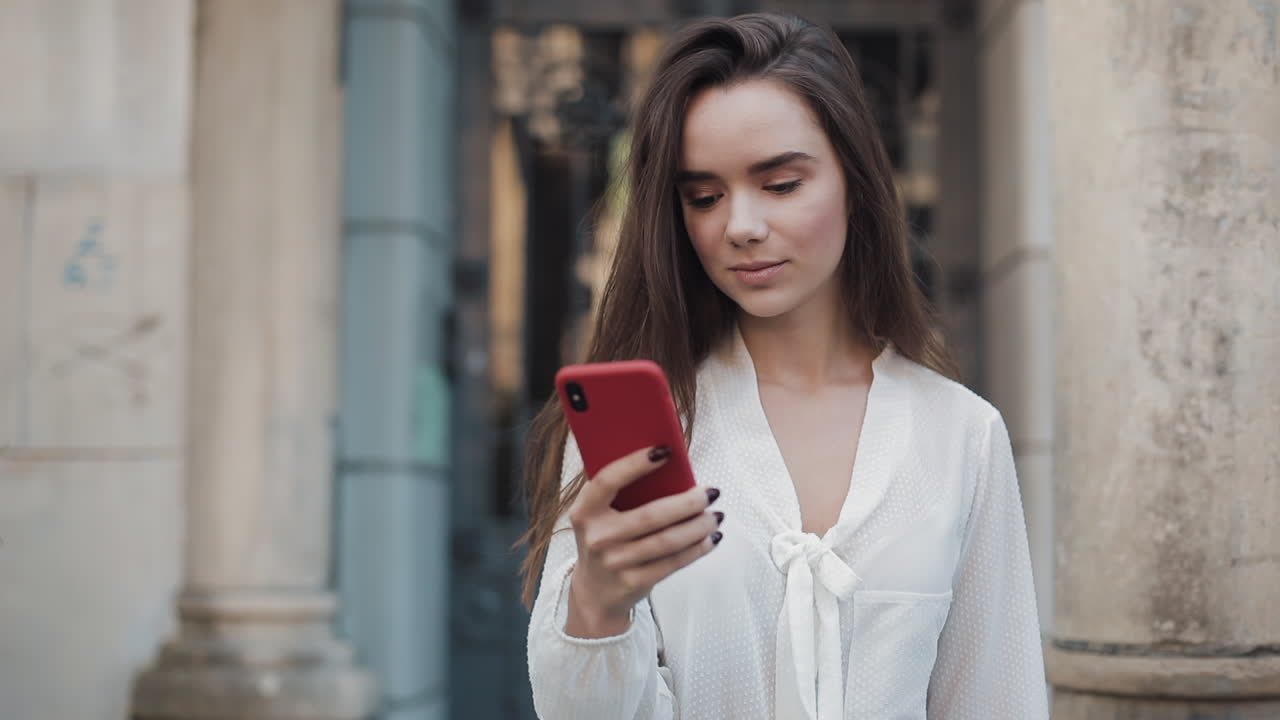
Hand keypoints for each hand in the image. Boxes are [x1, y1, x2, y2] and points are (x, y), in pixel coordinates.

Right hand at [564, 445, 722, 637]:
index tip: (666, 451)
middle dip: (688, 502)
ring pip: (667, 541)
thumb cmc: (606, 539)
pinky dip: (697, 549)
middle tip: (712, 491)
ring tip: (717, 515)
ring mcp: (615, 562)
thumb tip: (672, 469)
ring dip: (699, 526)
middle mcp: (597, 536)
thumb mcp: (600, 515)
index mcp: (584, 510)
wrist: (595, 592)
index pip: (608, 480)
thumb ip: (623, 493)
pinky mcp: (633, 581)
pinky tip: (711, 538)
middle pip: (650, 515)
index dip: (635, 464)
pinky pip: (673, 563)